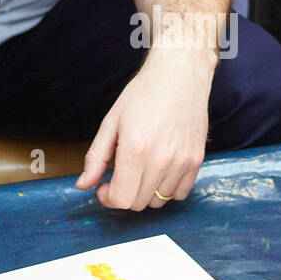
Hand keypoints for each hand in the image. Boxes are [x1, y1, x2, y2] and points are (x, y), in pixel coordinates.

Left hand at [76, 51, 211, 209]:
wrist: (179, 76)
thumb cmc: (143, 94)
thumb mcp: (111, 122)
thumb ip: (96, 157)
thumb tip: (83, 184)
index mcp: (135, 151)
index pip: (121, 199)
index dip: (107, 198)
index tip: (104, 185)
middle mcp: (161, 161)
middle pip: (138, 203)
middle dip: (123, 193)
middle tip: (119, 174)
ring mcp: (182, 163)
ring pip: (159, 201)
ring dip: (145, 191)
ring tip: (140, 167)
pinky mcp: (196, 161)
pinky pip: (180, 194)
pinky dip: (167, 188)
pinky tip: (159, 168)